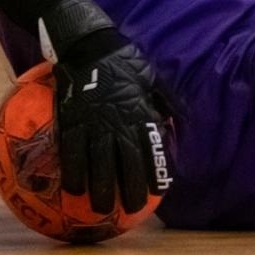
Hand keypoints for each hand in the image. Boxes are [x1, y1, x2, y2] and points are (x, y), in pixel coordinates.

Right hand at [42, 0, 173, 213]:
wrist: (87, 44)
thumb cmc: (123, 59)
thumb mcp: (153, 77)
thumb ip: (167, 101)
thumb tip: (184, 120)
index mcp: (140, 112)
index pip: (152, 148)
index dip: (157, 171)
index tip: (160, 192)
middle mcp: (118, 122)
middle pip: (126, 162)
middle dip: (129, 189)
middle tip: (131, 210)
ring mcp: (93, 123)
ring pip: (97, 162)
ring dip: (100, 188)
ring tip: (100, 210)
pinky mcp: (71, 120)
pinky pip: (70, 151)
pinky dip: (72, 171)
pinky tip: (72, 189)